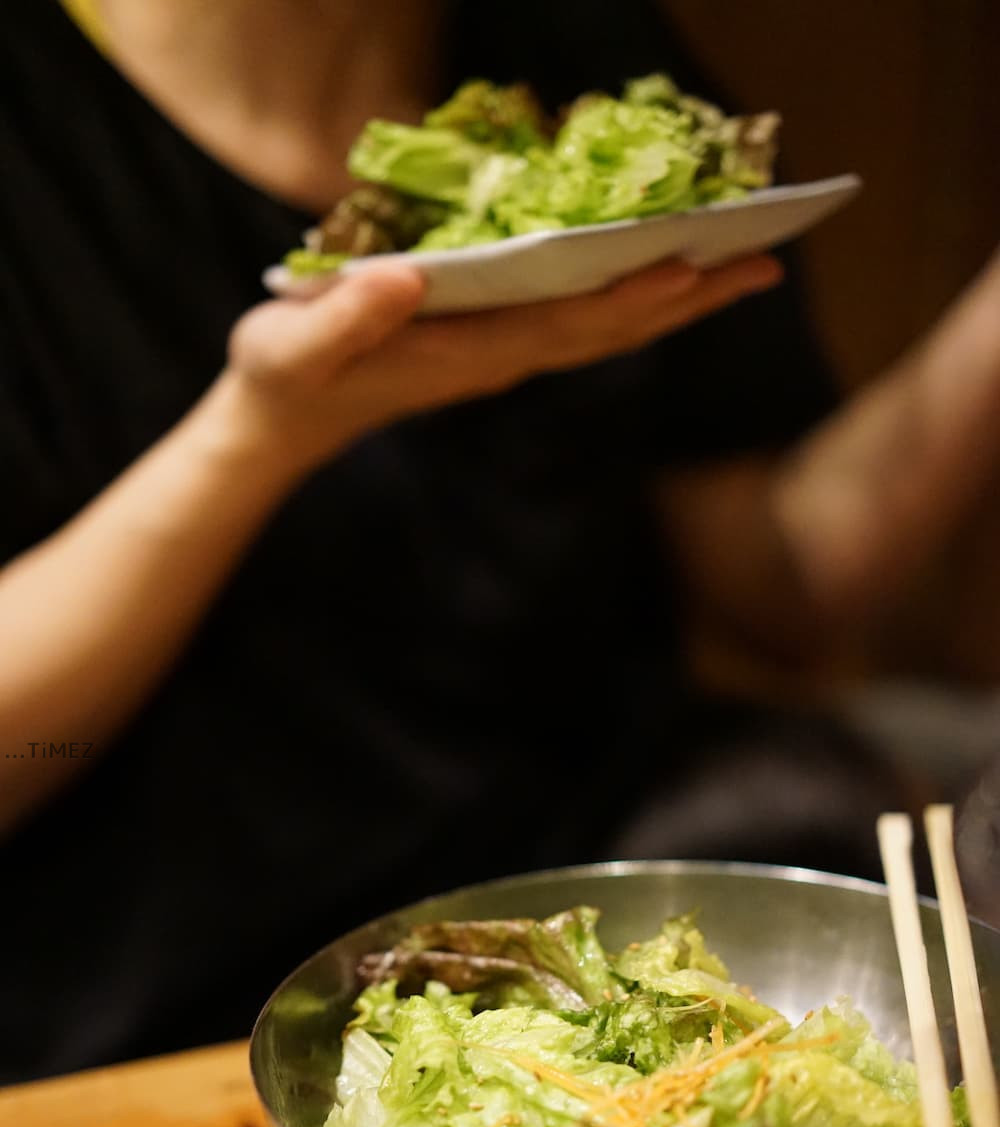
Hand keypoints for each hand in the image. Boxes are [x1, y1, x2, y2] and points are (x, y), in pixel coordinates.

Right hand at [220, 254, 783, 476]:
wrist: (284, 421)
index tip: (689, 264)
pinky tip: (663, 276)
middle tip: (765, 263)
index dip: (628, 296)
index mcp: (464, 355)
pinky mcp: (496, 344)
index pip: (563, 325)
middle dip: (685, 299)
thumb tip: (409, 275)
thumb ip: (345, 318)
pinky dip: (631, 297)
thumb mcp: (293, 347)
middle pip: (609, 330)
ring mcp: (503, 356)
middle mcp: (499, 359)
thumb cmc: (283, 377)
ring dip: (674, 301)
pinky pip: (580, 320)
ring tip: (742, 268)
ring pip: (604, 329)